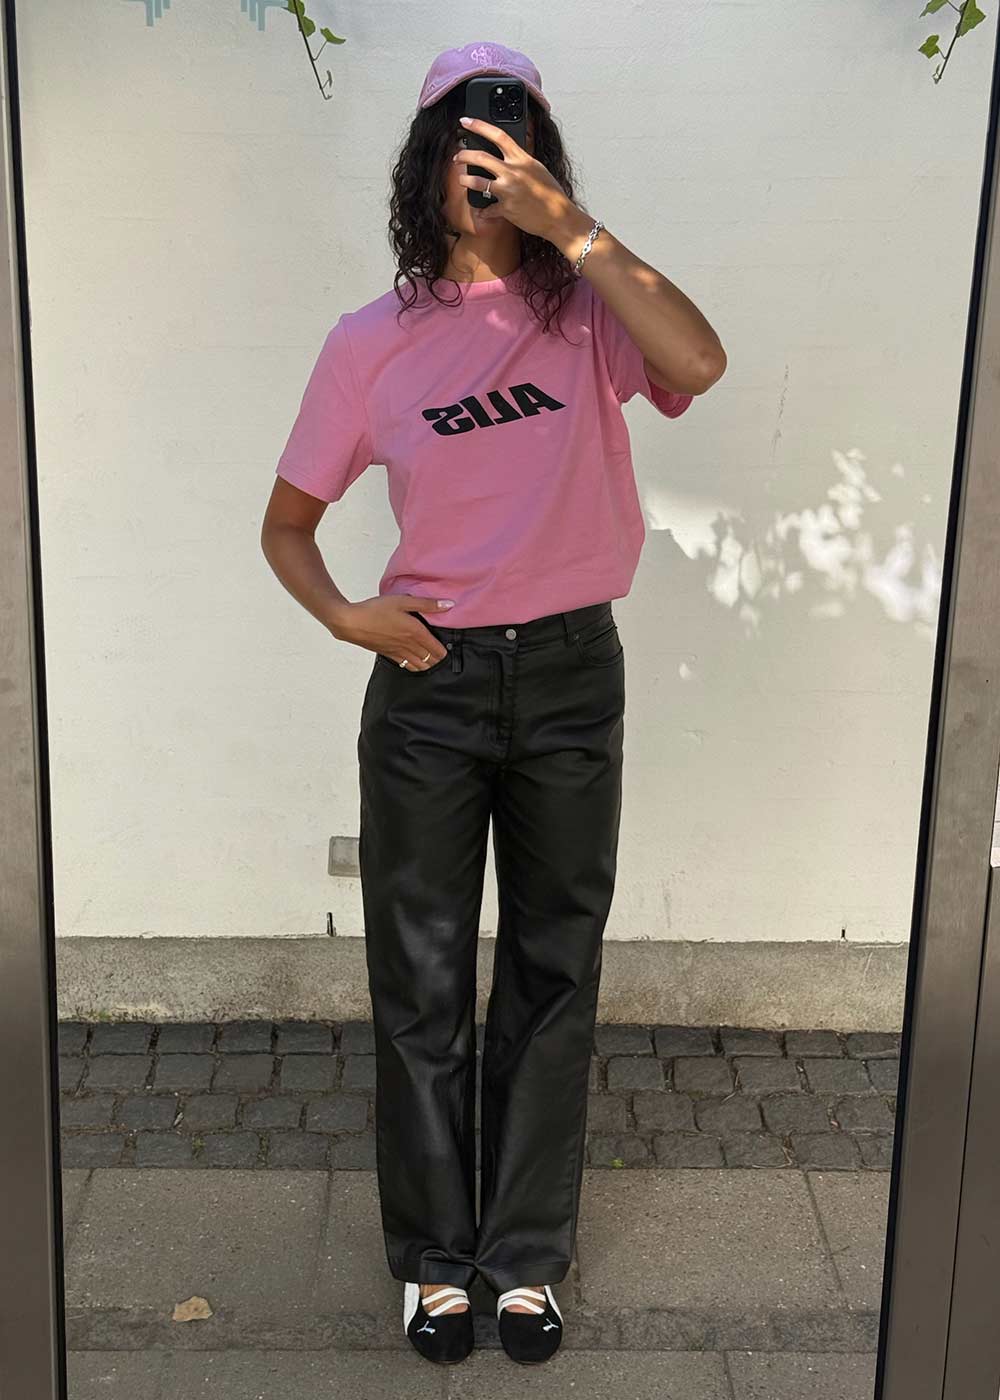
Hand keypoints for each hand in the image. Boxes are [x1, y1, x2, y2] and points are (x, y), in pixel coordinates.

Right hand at [330, 594, 452, 669]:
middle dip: (438, 660)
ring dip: (427, 665)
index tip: (449, 651)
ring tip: (432, 663)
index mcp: (415, 632)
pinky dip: (414, 666)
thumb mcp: (403, 601)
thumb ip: (426, 604)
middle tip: (443, 658)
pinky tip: (415, 665)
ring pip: (418, 664)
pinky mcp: (388, 654)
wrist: (351, 622)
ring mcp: (398, 651)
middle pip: (429, 659)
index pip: (436, 648)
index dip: (444, 652)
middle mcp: (408, 645)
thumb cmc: (375, 609)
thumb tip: (448, 605)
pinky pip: (406, 664)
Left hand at [453, 116, 575, 241]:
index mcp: (522, 159)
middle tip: (458, 156)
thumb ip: (521, 160)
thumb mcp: (537, 168)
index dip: (479, 125)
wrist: (558, 217)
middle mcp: (513, 172)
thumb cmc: (551, 193)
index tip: (466, 122)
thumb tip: (510, 154)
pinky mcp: (505, 209)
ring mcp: (508, 190)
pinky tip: (482, 212)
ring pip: (477, 182)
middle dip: (464, 154)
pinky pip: (487, 210)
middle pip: (481, 157)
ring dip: (465, 180)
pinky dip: (484, 211)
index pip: (498, 135)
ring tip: (462, 180)